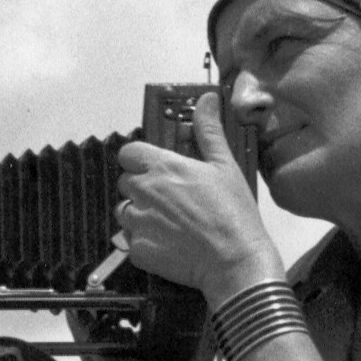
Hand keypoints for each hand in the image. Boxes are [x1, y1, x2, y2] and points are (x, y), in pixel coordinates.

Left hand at [113, 93, 284, 303]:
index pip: (128, 153)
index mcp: (162, 167)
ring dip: (140, 216)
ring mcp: (138, 222)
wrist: (235, 261)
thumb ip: (209, 132)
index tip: (155, 169)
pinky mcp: (137, 250)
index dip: (140, 160)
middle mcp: (144, 192)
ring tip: (170, 225)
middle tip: (171, 201)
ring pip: (125, 212)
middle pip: (126, 183)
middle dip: (142, 189)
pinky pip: (131, 242)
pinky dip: (146, 243)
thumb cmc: (233, 213)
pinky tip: (171, 246)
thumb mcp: (225, 166)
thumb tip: (206, 99)